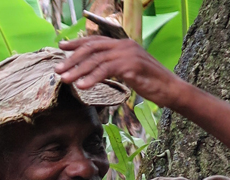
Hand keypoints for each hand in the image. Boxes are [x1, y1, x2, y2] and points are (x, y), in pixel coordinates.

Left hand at [56, 36, 186, 108]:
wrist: (170, 89)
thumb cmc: (149, 82)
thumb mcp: (128, 70)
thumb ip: (113, 66)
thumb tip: (94, 69)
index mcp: (123, 44)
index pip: (95, 40)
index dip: (77, 43)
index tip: (61, 46)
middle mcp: (124, 45)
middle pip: (92, 48)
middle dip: (72, 58)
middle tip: (58, 69)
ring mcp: (128, 54)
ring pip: (96, 60)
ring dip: (77, 70)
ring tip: (64, 79)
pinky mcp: (131, 66)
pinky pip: (106, 71)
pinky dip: (92, 78)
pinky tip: (82, 86)